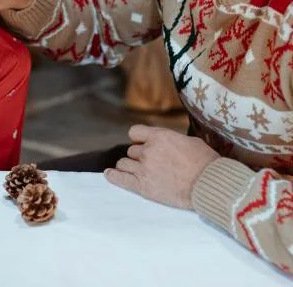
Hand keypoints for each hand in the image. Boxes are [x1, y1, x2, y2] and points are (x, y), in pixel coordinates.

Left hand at [104, 125, 219, 208]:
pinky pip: (121, 179)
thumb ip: (171, 140)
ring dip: (129, 167)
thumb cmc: (205, 163)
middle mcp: (147, 150)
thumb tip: (167, 143)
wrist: (209, 184)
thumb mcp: (189, 141)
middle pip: (131, 151)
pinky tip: (110, 174)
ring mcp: (143, 168)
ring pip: (124, 163)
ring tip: (135, 171)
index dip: (139, 139)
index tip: (142, 144)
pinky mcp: (143, 186)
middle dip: (139, 157)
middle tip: (150, 164)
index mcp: (159, 136)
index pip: (135, 132)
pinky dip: (114, 176)